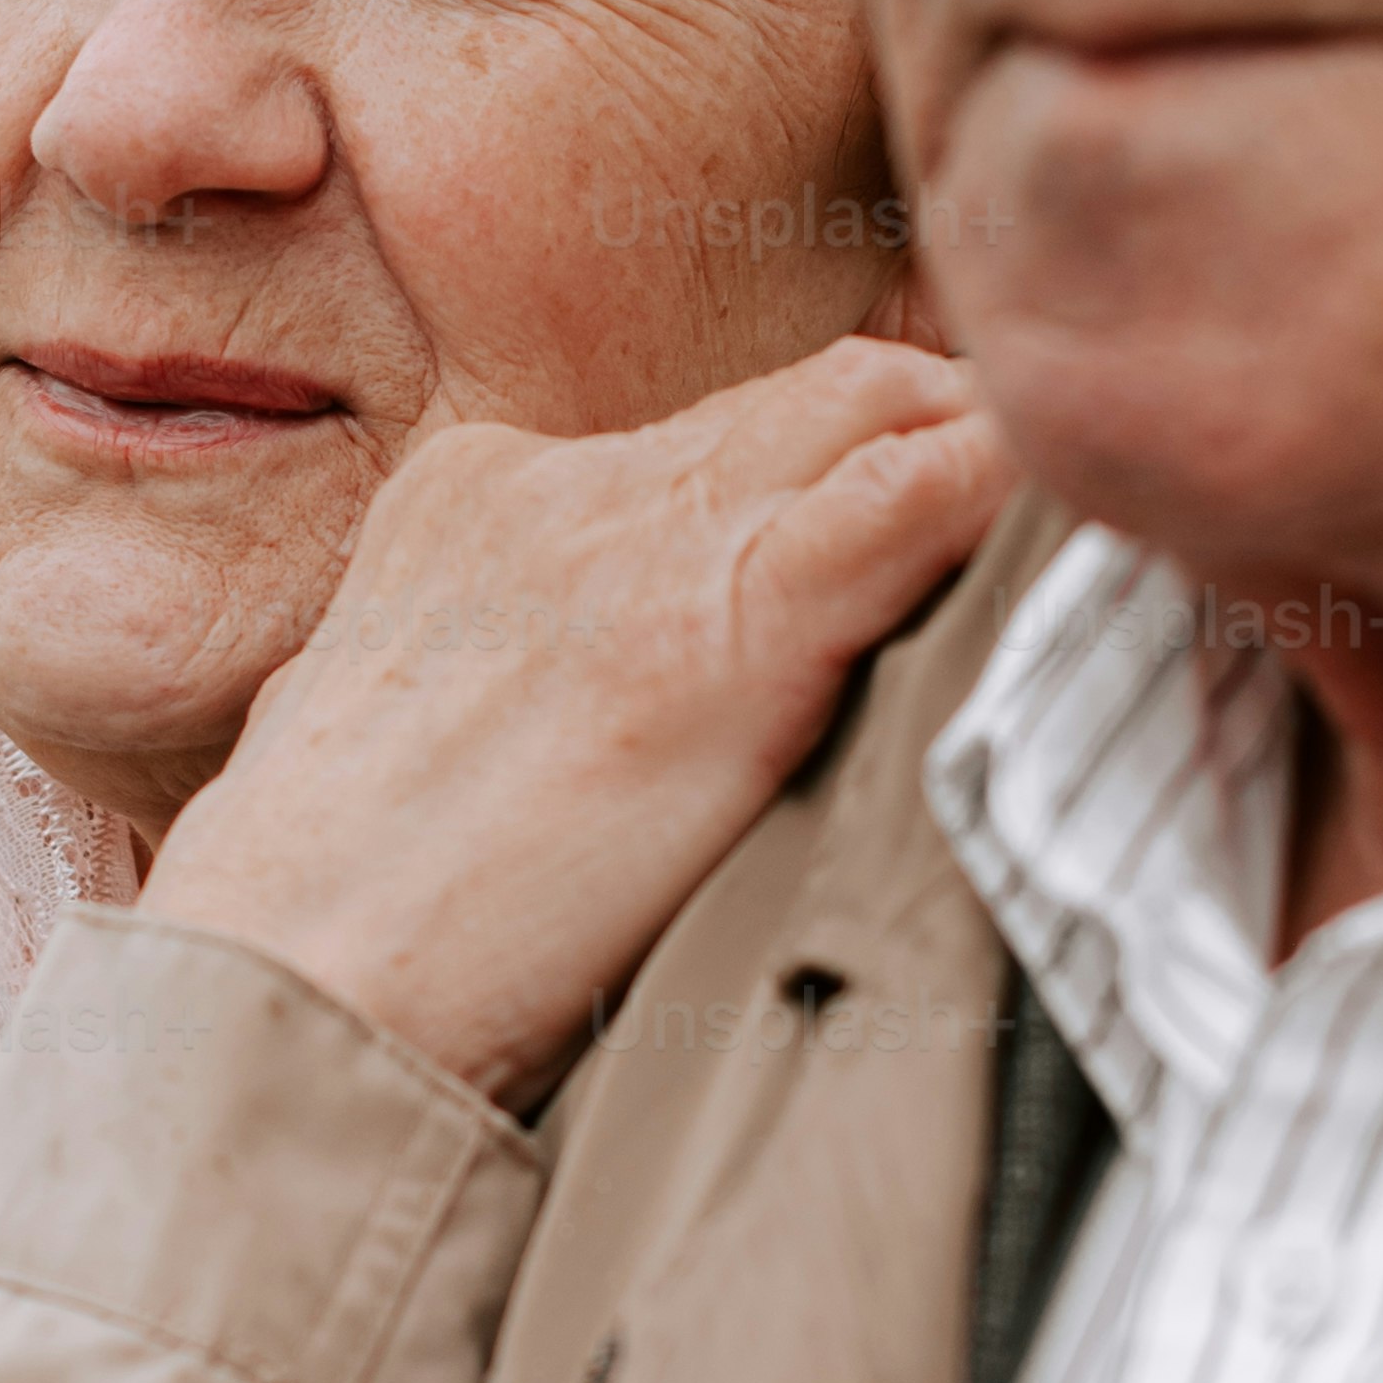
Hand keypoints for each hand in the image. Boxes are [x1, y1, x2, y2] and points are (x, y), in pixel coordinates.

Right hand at [139, 342, 1016, 1103]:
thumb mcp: (395, 755)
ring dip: (989, 451)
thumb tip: (565, 757)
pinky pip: (922, 495)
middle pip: (806, 399)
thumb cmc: (327, 924)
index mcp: (470, 501)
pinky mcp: (738, 622)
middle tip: (1036, 503)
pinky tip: (1077, 514)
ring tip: (1093, 510)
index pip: (699, 435)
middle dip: (930, 430)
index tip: (897, 523)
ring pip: (876, 410)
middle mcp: (561, 481)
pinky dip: (1012, 487)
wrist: (289, 983)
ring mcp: (649, 538)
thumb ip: (496, 705)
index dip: (819, 469)